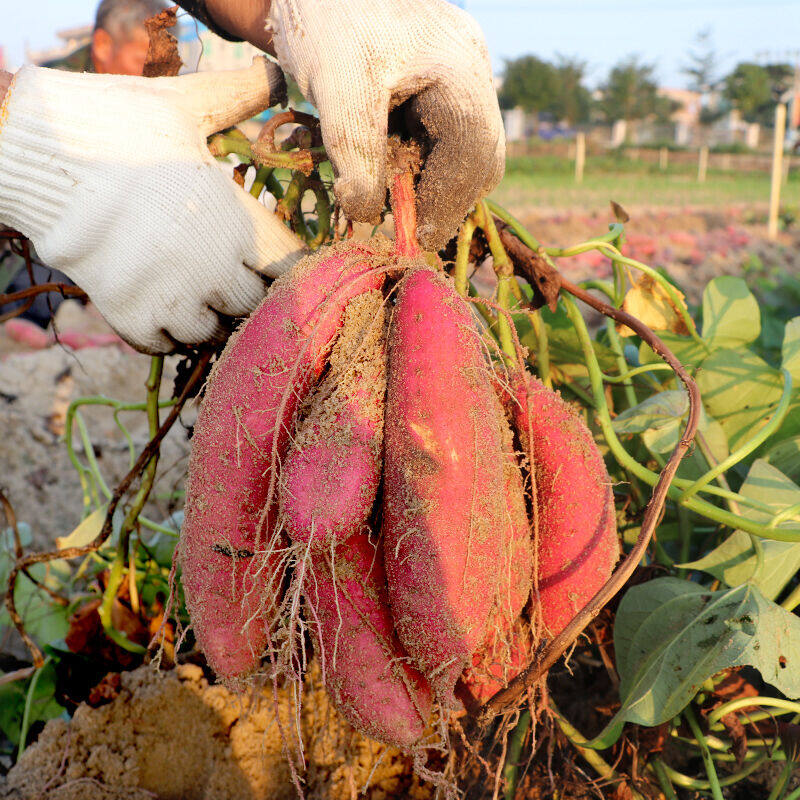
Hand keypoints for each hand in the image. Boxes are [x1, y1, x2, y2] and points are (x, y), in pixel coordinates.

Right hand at [0, 59, 304, 353]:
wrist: (41, 155)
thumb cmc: (118, 124)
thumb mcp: (185, 105)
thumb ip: (236, 99)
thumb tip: (278, 78)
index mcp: (238, 222)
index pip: (290, 269)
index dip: (285, 267)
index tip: (271, 260)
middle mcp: (215, 268)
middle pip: (253, 305)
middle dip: (244, 291)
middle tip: (225, 272)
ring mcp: (172, 297)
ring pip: (211, 333)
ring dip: (206, 315)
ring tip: (191, 289)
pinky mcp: (131, 315)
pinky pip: (164, 345)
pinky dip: (164, 333)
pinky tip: (159, 304)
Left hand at [268, 0, 504, 250]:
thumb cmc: (326, 22)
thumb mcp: (338, 92)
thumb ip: (356, 155)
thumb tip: (370, 215)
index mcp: (459, 69)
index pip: (472, 154)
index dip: (447, 203)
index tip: (416, 238)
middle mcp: (472, 72)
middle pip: (480, 155)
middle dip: (443, 194)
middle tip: (404, 220)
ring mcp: (461, 75)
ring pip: (463, 149)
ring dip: (428, 176)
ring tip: (385, 178)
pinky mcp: (440, 81)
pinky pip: (442, 133)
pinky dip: (417, 156)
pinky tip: (385, 153)